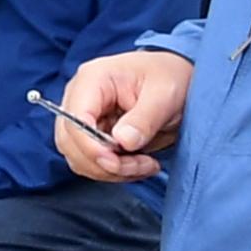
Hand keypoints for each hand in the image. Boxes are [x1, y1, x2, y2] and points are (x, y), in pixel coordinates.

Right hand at [55, 49, 194, 183]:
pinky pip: (92, 164)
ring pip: (79, 158)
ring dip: (112, 172)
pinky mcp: (92, 137)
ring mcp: (84, 118)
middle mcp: (80, 98)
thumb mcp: (165, 95)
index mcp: (92, 79)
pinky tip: (139, 165)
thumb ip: (144, 119)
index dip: (90, 146)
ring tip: (146, 164)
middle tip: (141, 165)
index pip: (74, 119)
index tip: (117, 163)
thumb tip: (122, 142)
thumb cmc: (170, 78)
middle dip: (105, 164)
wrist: (179, 83)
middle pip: (71, 143)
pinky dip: (115, 173)